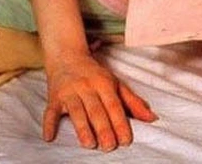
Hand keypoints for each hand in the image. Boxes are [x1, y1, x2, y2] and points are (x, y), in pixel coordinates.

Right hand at [42, 52, 156, 150]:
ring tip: (89, 144)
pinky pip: (50, 111)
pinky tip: (50, 137)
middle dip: (103, 128)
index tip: (126, 140)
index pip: (114, 105)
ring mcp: (70, 92)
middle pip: (96, 109)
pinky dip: (49, 124)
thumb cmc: (95, 74)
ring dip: (82, 128)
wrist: (67, 55)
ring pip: (76, 111)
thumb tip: (152, 119)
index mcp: (104, 83)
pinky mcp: (54, 97)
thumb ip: (133, 102)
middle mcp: (87, 86)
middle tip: (110, 147)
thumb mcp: (115, 83)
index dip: (120, 122)